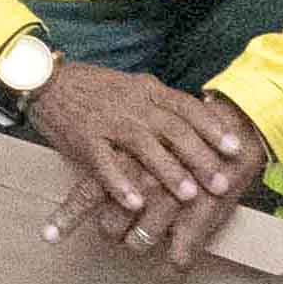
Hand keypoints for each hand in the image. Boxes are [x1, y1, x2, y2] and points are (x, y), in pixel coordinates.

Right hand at [19, 62, 262, 267]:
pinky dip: (121, 183)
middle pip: (172, 129)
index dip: (212, 128)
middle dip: (199, 157)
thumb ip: (162, 104)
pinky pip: (104, 162)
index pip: (186, 107)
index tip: (235, 149)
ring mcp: (107, 120)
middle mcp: (131, 103)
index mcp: (147, 90)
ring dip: (168, 171)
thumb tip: (202, 120)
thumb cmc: (96, 89)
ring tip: (188, 194)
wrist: (47, 80)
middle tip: (220, 183)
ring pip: (143, 146)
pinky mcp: (84, 137)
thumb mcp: (134, 87)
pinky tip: (135, 203)